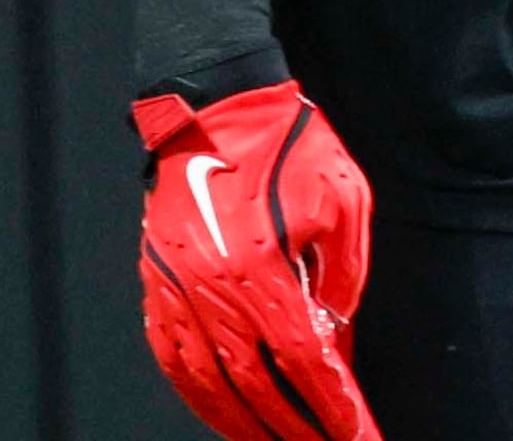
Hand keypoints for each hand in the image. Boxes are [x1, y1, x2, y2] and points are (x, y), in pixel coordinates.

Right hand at [133, 79, 380, 440]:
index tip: (356, 433)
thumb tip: (336, 340)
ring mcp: (175, 287)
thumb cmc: (287, 146)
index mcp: (260, 265)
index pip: (302, 358)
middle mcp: (211, 285)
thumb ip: (341, 277)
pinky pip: (172, 357)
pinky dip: (197, 396)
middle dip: (294, 426)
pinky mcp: (156, 282)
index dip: (331, 404)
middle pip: (254, 383)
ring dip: (243, 424)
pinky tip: (221, 414)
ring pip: (207, 382)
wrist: (216, 105)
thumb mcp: (342, 201)